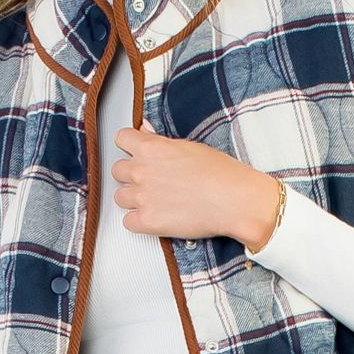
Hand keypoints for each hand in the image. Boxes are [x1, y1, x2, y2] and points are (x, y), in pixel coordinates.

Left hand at [111, 119, 278, 246]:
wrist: (235, 200)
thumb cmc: (221, 173)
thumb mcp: (189, 146)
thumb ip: (160, 141)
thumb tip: (144, 131)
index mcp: (152, 148)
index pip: (121, 138)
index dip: (129, 146)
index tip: (137, 153)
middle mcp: (142, 171)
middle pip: (117, 170)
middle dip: (131, 175)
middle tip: (151, 181)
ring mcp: (143, 197)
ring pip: (119, 197)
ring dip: (133, 199)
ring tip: (155, 201)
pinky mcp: (147, 221)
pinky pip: (127, 222)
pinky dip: (139, 222)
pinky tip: (156, 217)